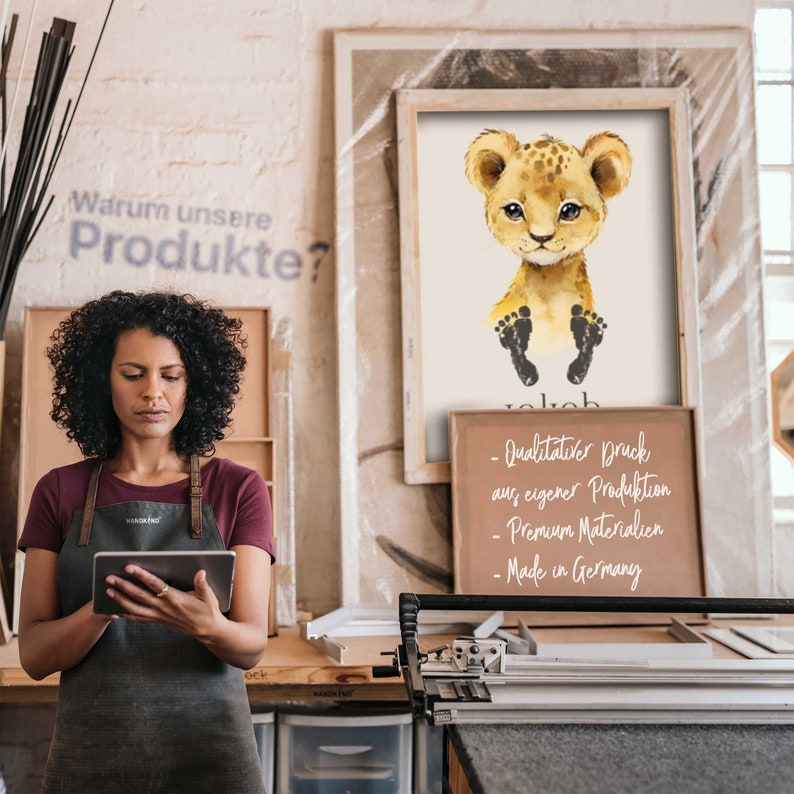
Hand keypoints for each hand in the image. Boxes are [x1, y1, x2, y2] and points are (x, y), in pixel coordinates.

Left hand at [105, 564, 223, 638]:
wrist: (207, 630)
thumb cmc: (208, 610)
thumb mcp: (209, 596)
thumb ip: (202, 584)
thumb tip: (200, 572)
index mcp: (176, 599)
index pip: (155, 585)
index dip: (142, 575)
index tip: (130, 567)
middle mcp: (164, 608)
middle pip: (139, 596)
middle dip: (123, 586)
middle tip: (110, 578)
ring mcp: (160, 616)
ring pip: (135, 608)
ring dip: (120, 599)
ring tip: (108, 590)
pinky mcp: (159, 620)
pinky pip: (139, 618)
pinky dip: (127, 613)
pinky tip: (118, 609)